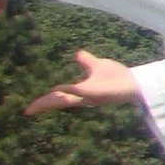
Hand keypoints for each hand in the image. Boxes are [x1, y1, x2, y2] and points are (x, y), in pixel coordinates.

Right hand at [25, 51, 140, 115]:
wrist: (136, 81)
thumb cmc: (118, 76)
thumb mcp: (97, 65)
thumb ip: (86, 61)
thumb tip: (77, 53)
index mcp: (81, 92)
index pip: (59, 98)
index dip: (45, 101)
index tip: (29, 108)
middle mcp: (83, 96)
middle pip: (59, 102)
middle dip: (44, 105)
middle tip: (28, 111)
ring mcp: (89, 96)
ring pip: (66, 100)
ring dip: (51, 102)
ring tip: (35, 107)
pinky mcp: (96, 92)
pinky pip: (79, 91)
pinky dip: (68, 90)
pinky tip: (56, 89)